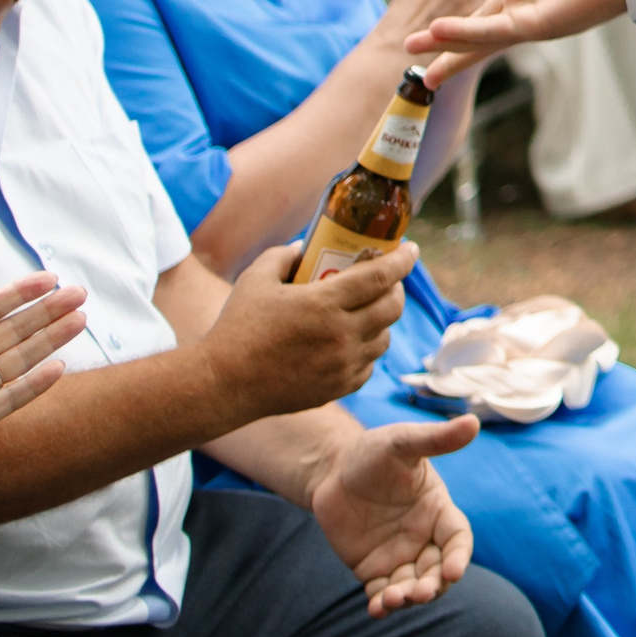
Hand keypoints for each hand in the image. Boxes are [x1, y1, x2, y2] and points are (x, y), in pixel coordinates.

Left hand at [0, 265, 89, 483]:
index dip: (20, 294)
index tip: (50, 277)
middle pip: (14, 331)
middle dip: (46, 312)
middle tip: (81, 292)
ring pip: (18, 360)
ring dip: (49, 340)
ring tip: (80, 319)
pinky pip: (6, 400)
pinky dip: (32, 386)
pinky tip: (57, 369)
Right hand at [201, 243, 416, 415]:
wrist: (223, 384)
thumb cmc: (237, 326)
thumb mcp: (257, 278)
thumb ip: (284, 255)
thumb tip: (305, 247)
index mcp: (325, 303)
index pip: (381, 277)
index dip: (403, 260)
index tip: (412, 249)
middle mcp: (341, 335)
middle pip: (393, 307)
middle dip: (397, 288)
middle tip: (388, 280)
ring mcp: (342, 365)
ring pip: (384, 338)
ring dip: (382, 321)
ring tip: (368, 311)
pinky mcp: (338, 388)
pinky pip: (368, 366)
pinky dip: (367, 350)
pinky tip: (353, 342)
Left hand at [307, 418, 480, 615]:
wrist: (332, 470)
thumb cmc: (373, 452)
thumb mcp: (403, 442)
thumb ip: (436, 439)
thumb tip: (474, 422)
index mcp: (438, 510)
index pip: (458, 539)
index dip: (459, 556)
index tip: (454, 571)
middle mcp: (423, 537)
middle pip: (438, 570)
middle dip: (434, 585)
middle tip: (420, 592)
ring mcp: (399, 556)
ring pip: (412, 586)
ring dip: (408, 597)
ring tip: (393, 599)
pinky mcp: (373, 569)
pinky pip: (382, 593)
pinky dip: (382, 605)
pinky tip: (377, 609)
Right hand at [410, 0, 625, 52]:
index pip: (471, 14)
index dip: (444, 26)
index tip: (418, 33)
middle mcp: (514, 12)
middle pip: (469, 36)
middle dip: (440, 49)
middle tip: (406, 57)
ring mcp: (523, 22)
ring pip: (477, 38)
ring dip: (446, 45)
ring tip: (416, 53)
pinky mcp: (534, 25)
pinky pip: (495, 30)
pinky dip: (468, 31)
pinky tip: (443, 31)